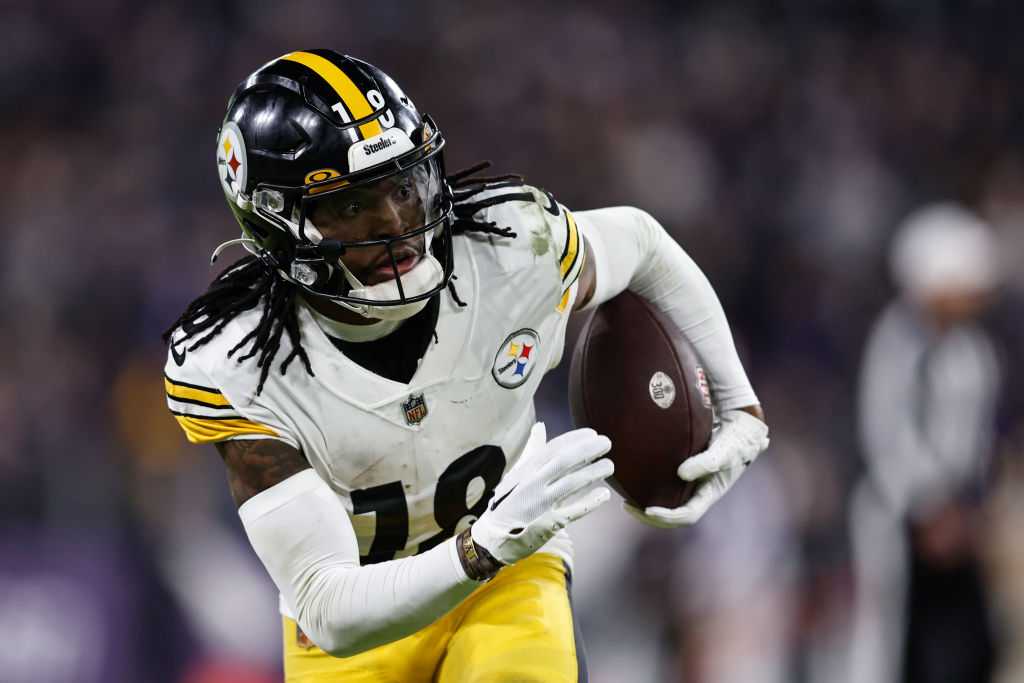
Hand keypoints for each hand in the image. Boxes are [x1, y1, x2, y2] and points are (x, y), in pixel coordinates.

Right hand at [472, 423, 613, 564]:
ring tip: (610, 465)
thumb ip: (533, 450)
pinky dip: (590, 502)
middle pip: (564, 461)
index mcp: (527, 470)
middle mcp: (533, 483)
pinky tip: (605, 494)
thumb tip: (540, 426)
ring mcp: (541, 504)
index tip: (592, 433)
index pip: (553, 448)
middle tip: (606, 443)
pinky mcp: (549, 524)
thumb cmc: (508, 501)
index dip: (574, 439)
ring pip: (571, 483)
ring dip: (593, 472)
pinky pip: (574, 511)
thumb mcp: (517, 473)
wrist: (493, 536)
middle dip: (587, 450)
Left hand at [625, 409, 768, 527]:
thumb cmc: (737, 440)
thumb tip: (681, 473)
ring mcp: (691, 483)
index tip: (647, 510)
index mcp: (709, 493)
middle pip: (672, 515)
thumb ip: (707, 462)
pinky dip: (649, 486)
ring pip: (667, 501)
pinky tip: (633, 478)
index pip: (686, 515)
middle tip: (626, 505)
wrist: (742, 426)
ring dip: (646, 503)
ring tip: (625, 497)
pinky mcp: (684, 472)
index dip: (667, 517)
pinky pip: (665, 485)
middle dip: (649, 516)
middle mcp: (698, 492)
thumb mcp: (726, 450)